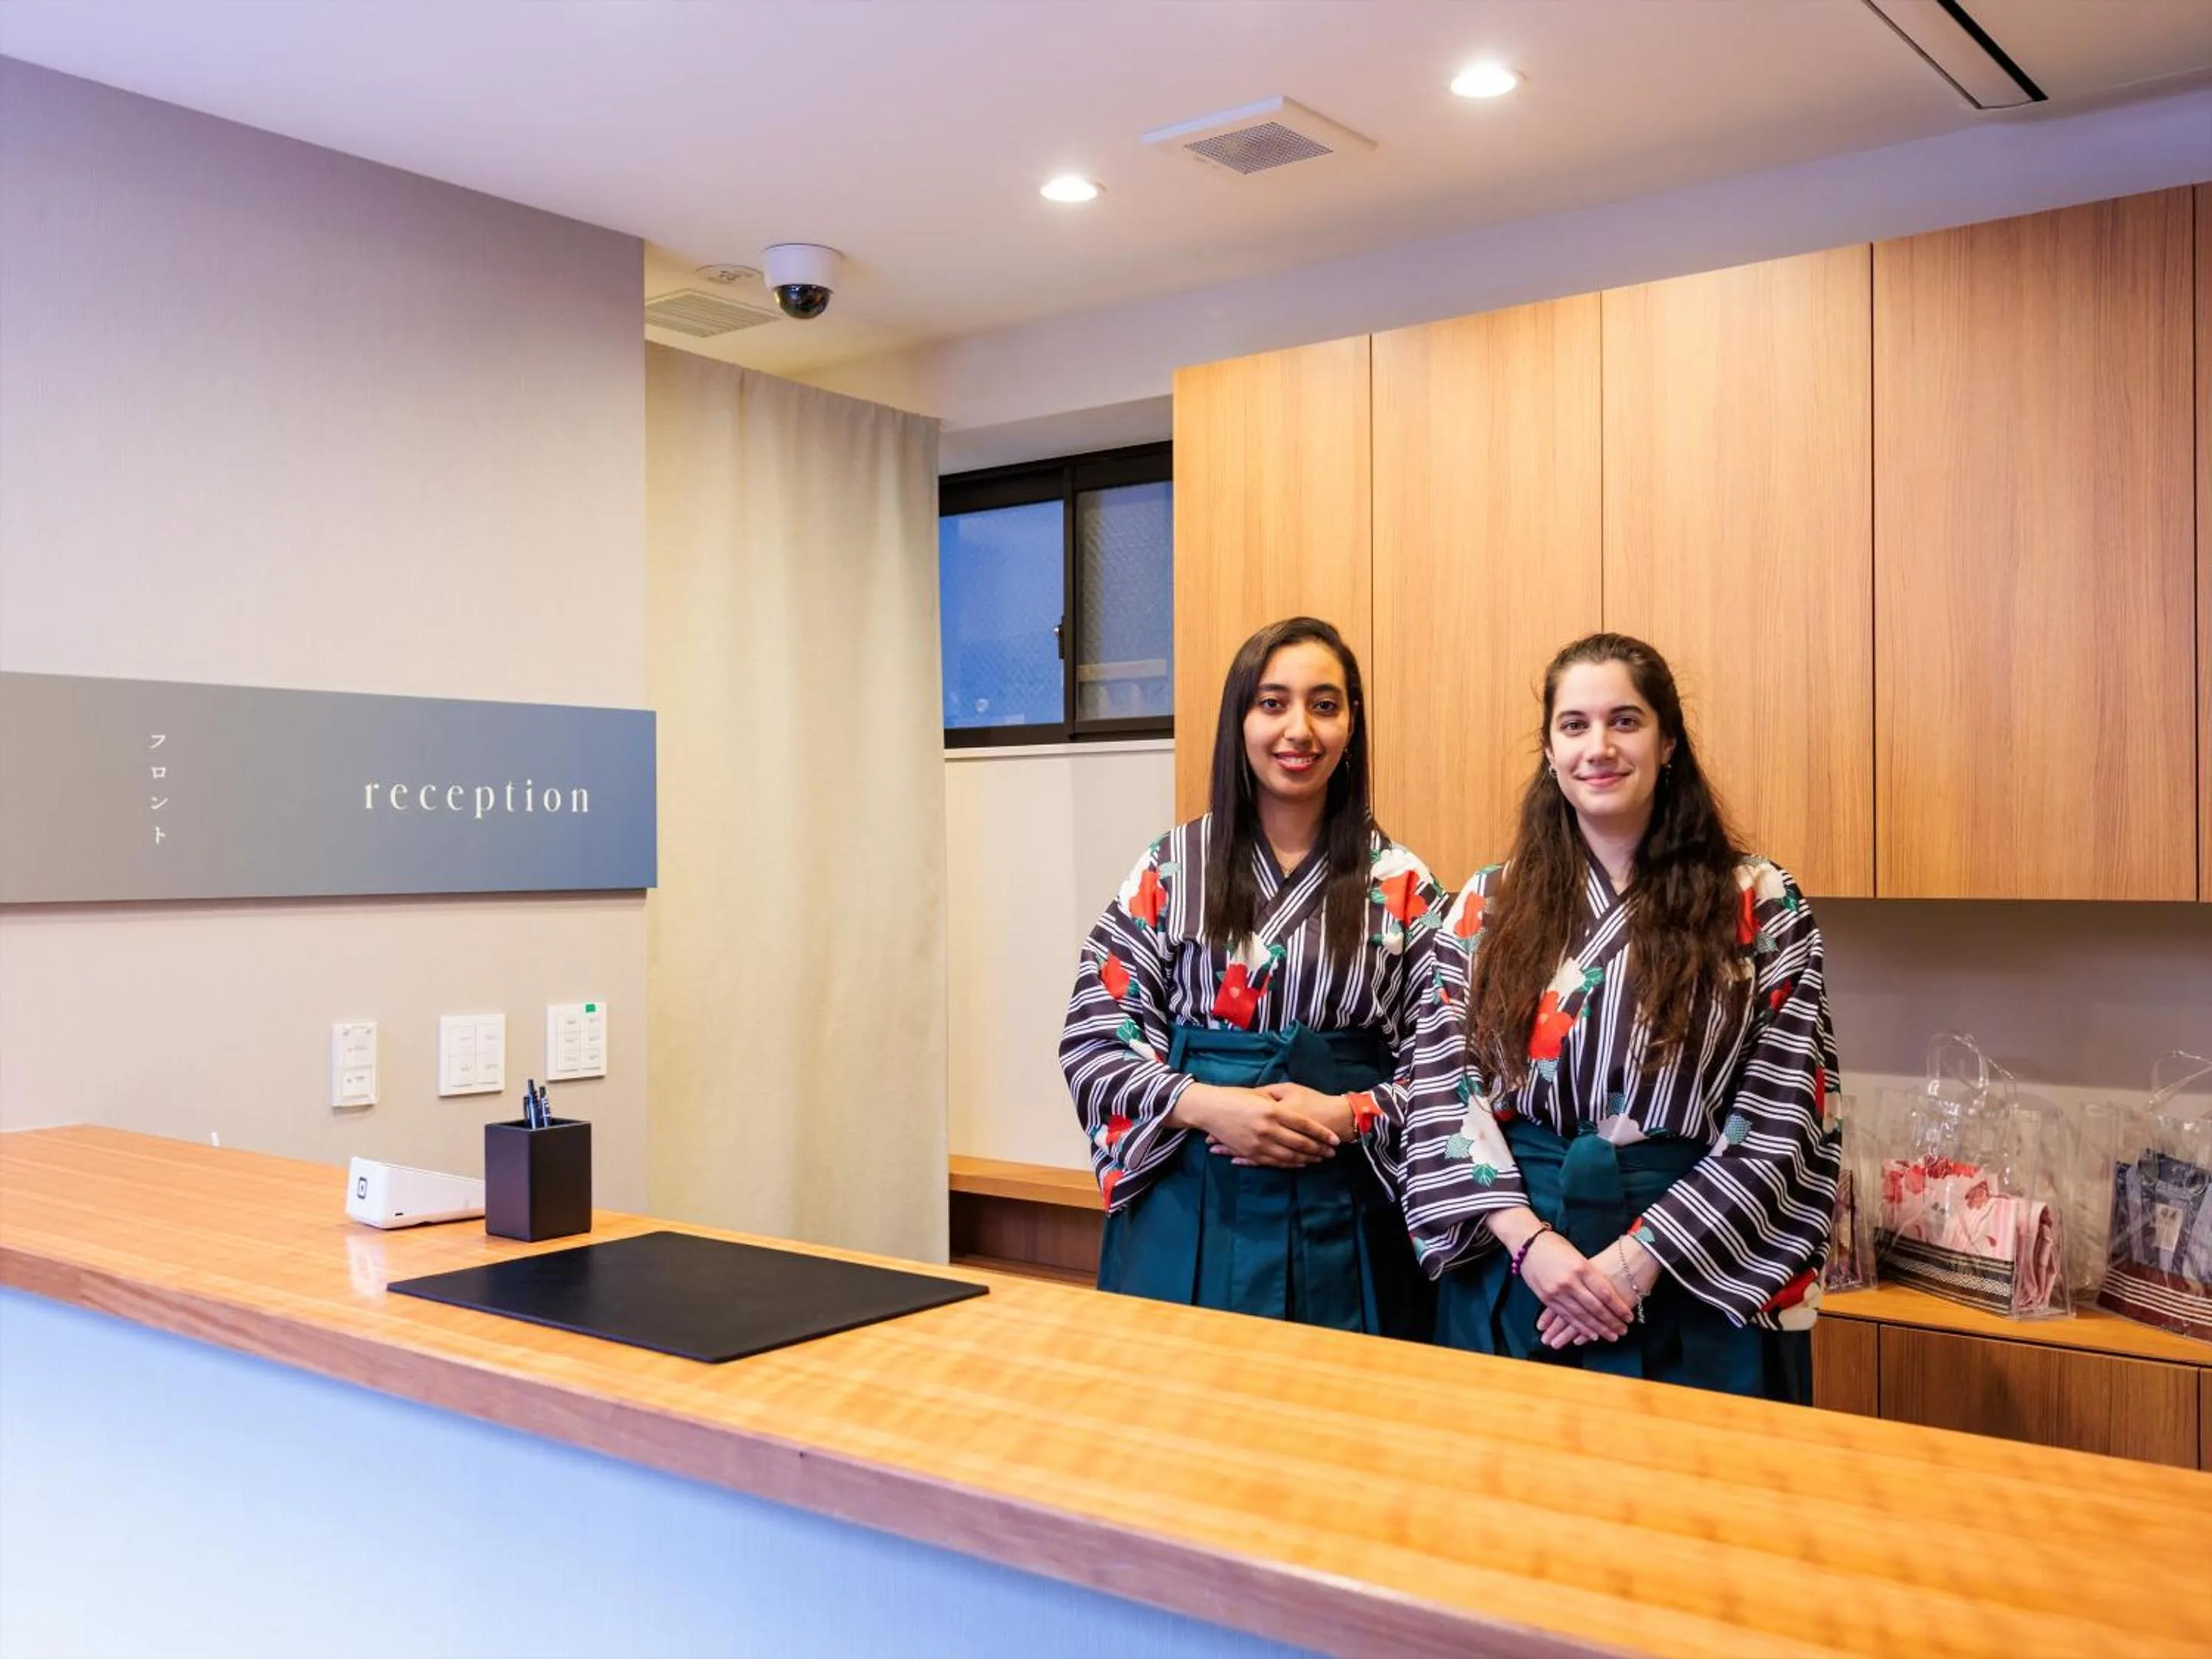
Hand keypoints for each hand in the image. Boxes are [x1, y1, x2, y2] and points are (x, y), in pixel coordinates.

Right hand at [1172, 1083, 1337, 1167]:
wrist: (1210, 1109)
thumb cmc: (1235, 1097)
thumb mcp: (1259, 1095)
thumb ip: (1278, 1104)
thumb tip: (1297, 1112)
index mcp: (1272, 1111)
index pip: (1304, 1125)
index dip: (1321, 1134)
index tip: (1334, 1140)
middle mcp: (1268, 1129)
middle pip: (1300, 1143)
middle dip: (1318, 1149)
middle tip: (1331, 1153)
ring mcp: (1259, 1143)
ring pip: (1289, 1156)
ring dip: (1307, 1159)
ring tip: (1320, 1159)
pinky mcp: (1250, 1153)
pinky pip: (1275, 1162)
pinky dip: (1290, 1164)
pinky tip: (1300, 1163)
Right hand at [1534, 1235, 1657, 1347]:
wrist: (1526, 1243)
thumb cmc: (1555, 1245)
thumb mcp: (1577, 1255)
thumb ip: (1590, 1273)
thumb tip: (1607, 1293)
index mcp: (1581, 1267)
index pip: (1605, 1293)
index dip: (1618, 1307)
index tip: (1629, 1317)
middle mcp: (1570, 1281)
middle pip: (1596, 1307)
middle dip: (1611, 1322)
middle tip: (1623, 1331)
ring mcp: (1557, 1292)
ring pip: (1582, 1316)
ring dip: (1598, 1329)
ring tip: (1611, 1336)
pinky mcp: (1546, 1298)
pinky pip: (1567, 1317)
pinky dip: (1580, 1327)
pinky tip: (1591, 1335)